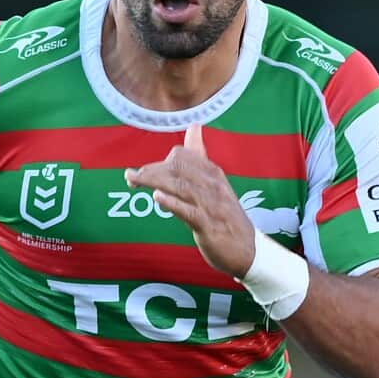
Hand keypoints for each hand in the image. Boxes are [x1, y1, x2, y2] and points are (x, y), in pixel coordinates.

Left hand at [126, 124, 255, 277]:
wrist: (247, 250)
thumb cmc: (225, 216)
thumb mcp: (214, 184)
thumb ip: (200, 158)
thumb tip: (194, 127)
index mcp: (213, 173)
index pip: (184, 155)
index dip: (159, 162)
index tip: (141, 172)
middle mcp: (213, 185)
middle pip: (178, 167)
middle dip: (151, 170)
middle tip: (131, 177)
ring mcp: (212, 205)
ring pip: (180, 186)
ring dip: (153, 182)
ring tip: (133, 180)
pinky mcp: (209, 226)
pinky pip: (189, 211)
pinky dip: (172, 202)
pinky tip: (157, 197)